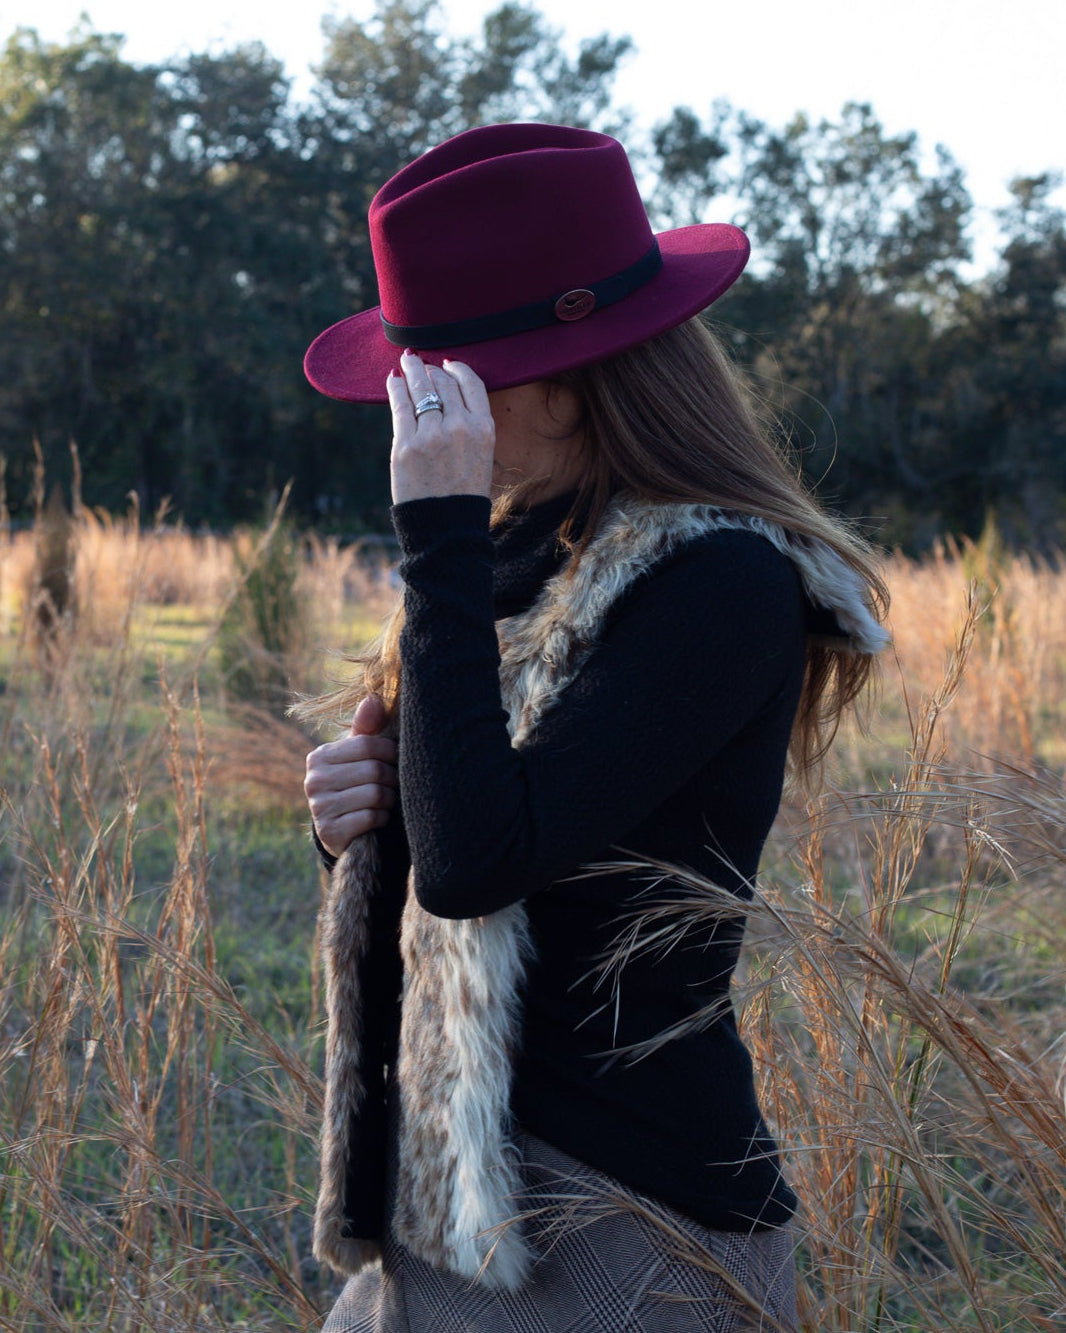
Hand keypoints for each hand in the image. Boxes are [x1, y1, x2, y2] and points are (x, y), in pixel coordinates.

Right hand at [304, 695, 397, 856]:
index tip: (397, 758)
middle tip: (394, 783)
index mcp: (319, 756)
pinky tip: (378, 817)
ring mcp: (320, 808)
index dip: (390, 751)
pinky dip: (382, 818)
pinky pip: (370, 817)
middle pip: (373, 770)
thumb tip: (374, 698)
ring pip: (374, 795)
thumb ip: (366, 728)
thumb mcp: (358, 756)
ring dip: (389, 799)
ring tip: (386, 800)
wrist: (341, 830)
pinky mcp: (330, 832)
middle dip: (392, 778)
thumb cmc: (354, 783)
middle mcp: (314, 780)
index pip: (366, 744)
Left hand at [387, 351, 494, 503]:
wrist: (447, 529)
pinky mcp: (405, 445)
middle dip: (431, 369)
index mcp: (484, 429)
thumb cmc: (463, 495)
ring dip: (413, 372)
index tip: (447, 364)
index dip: (457, 369)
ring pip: (421, 389)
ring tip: (407, 362)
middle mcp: (460, 427)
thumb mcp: (481, 457)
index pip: (471, 383)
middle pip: (443, 383)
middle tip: (420, 363)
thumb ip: (470, 428)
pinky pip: (400, 405)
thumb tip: (448, 399)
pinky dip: (396, 388)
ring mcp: (431, 435)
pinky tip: (393, 379)